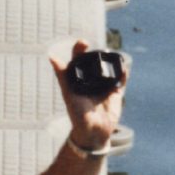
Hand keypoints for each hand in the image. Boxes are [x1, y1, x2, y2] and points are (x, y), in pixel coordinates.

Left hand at [51, 38, 128, 152]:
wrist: (93, 132)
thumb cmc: (77, 114)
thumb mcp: (68, 94)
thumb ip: (62, 76)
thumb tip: (52, 56)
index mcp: (77, 78)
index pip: (78, 59)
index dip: (80, 49)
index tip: (83, 43)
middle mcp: (90, 79)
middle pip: (95, 61)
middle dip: (97, 52)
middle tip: (99, 48)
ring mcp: (104, 85)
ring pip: (109, 68)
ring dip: (111, 60)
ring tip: (111, 55)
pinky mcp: (116, 92)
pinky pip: (121, 79)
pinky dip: (123, 72)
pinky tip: (123, 67)